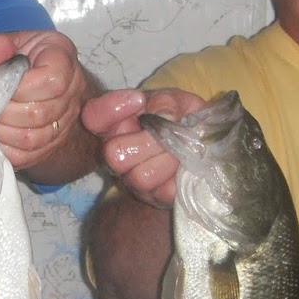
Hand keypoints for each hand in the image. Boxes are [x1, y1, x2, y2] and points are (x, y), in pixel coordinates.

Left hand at [0, 30, 87, 172]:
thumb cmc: (5, 59)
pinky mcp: (52, 144)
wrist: (22, 81)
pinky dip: (4, 148)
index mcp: (61, 55)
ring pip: (34, 138)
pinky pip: (28, 155)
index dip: (20, 88)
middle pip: (40, 113)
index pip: (53, 81)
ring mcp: (66, 119)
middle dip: (4, 112)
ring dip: (2, 131)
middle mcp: (73, 88)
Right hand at [81, 86, 206, 208]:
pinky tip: (187, 165)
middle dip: (148, 140)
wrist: (205, 141)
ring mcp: (134, 181)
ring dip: (168, 159)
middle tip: (168, 134)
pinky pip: (164, 192)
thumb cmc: (181, 117)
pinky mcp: (157, 198)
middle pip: (113, 154)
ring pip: (140, 177)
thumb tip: (162, 115)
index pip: (93, 117)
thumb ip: (165, 101)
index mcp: (115, 125)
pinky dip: (182, 175)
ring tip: (183, 150)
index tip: (138, 100)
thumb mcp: (175, 100)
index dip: (109, 109)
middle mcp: (117, 155)